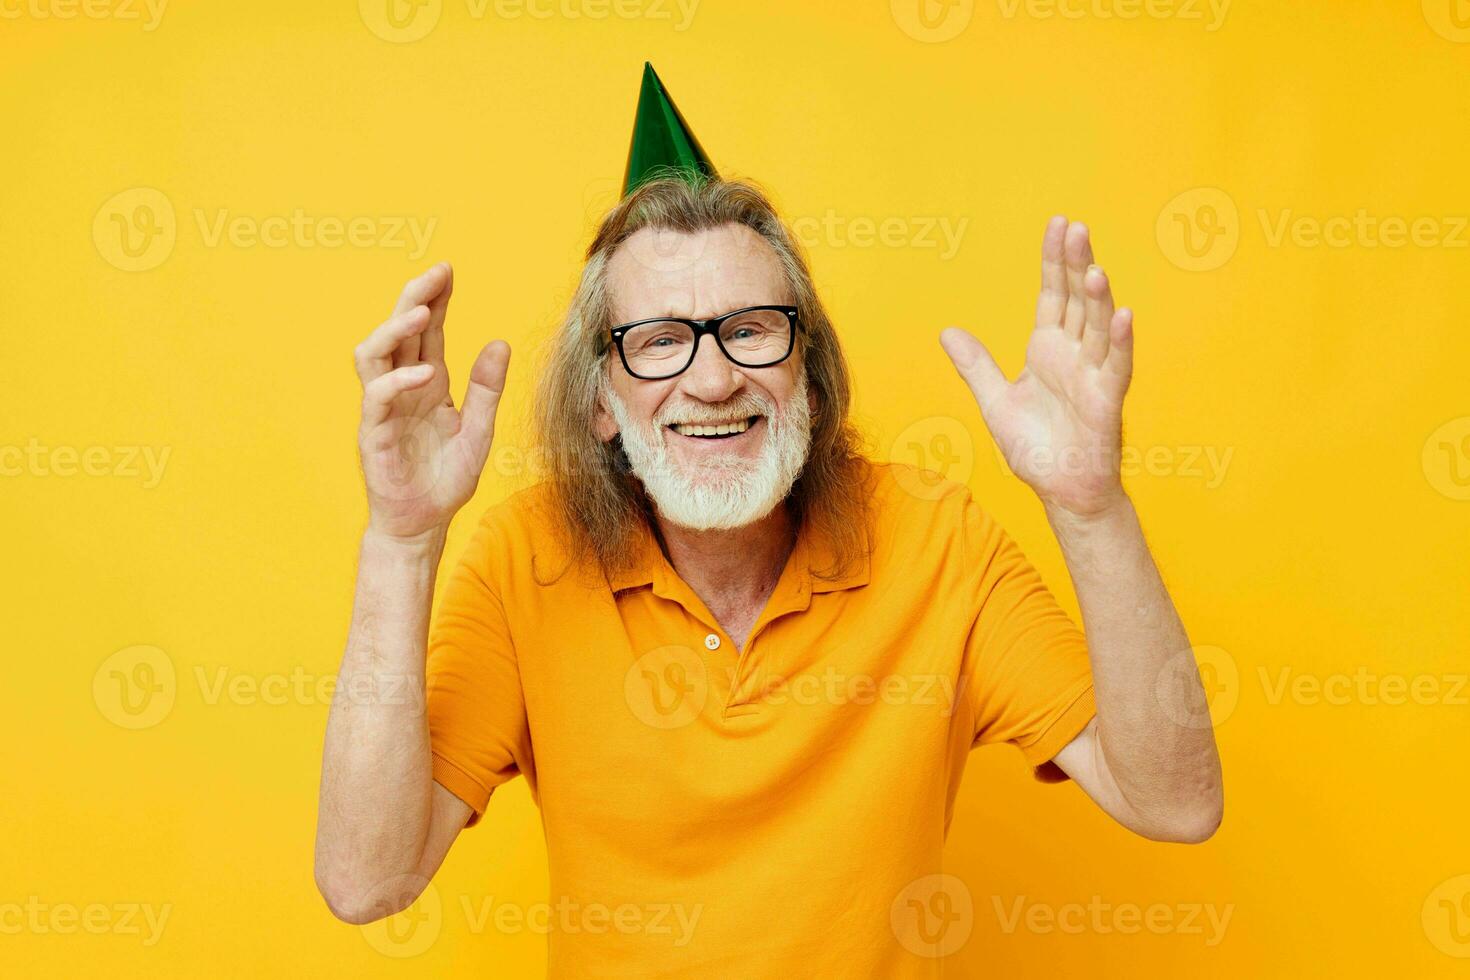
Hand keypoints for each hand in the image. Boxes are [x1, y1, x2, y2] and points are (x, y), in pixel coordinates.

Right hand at [354, 263, 510, 540]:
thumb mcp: (479, 430)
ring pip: (374, 354)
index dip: (437, 299)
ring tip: (423, 312)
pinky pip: (376, 398)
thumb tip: (501, 342)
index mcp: (427, 383)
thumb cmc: (446, 478)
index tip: (449, 271)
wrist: (424, 523)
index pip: (427, 331)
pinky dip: (398, 381)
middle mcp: (402, 388)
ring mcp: (384, 409)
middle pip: (399, 330)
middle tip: (437, 273)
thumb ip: (487, 389)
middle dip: (415, 297)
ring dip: (396, 329)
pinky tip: (425, 374)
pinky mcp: (373, 433)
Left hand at [940, 218, 1132, 518]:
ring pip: (1099, 327)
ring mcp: (1093, 374)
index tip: (1058, 225)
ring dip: (1098, 298)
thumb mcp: (995, 401)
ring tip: (1094, 269)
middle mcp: (1074, 354)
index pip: (1053, 294)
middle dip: (1076, 265)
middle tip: (1076, 229)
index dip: (1054, 261)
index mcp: (1048, 348)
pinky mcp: (1106, 400)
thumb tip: (947, 332)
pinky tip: (1124, 316)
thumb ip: (976, 366)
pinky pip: (1116, 366)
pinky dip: (1121, 342)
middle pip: (1078, 300)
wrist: (1060, 489)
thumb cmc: (1036, 447)